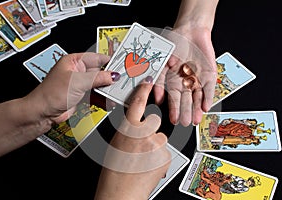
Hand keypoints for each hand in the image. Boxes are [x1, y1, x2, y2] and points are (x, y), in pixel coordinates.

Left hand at [25, 52, 119, 124]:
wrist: (43, 112)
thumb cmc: (51, 93)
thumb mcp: (78, 82)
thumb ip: (98, 78)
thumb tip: (113, 75)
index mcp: (75, 61)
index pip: (98, 58)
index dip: (110, 62)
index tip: (122, 66)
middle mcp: (78, 71)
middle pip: (100, 72)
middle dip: (110, 78)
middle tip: (121, 82)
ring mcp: (80, 84)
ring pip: (100, 84)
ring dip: (107, 90)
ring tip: (115, 93)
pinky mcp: (82, 95)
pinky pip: (96, 95)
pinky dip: (103, 98)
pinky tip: (108, 101)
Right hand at [94, 78, 170, 199]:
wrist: (120, 193)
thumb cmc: (114, 171)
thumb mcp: (117, 143)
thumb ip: (129, 130)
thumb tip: (138, 124)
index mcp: (127, 129)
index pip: (137, 102)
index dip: (144, 89)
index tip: (149, 80)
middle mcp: (143, 133)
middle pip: (155, 121)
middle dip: (152, 130)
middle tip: (142, 146)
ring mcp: (156, 145)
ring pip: (161, 139)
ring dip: (155, 147)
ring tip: (144, 161)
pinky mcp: (166, 156)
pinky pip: (165, 152)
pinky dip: (159, 158)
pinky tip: (149, 166)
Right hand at [153, 26, 216, 126]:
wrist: (190, 30)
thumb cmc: (174, 44)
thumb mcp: (162, 61)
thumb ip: (160, 79)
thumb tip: (158, 97)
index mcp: (174, 82)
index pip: (174, 99)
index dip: (174, 110)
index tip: (174, 120)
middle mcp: (186, 84)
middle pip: (186, 101)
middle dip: (186, 112)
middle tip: (185, 123)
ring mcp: (199, 80)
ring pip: (198, 97)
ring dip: (197, 109)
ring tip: (196, 120)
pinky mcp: (210, 75)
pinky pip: (209, 88)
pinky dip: (208, 97)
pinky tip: (206, 107)